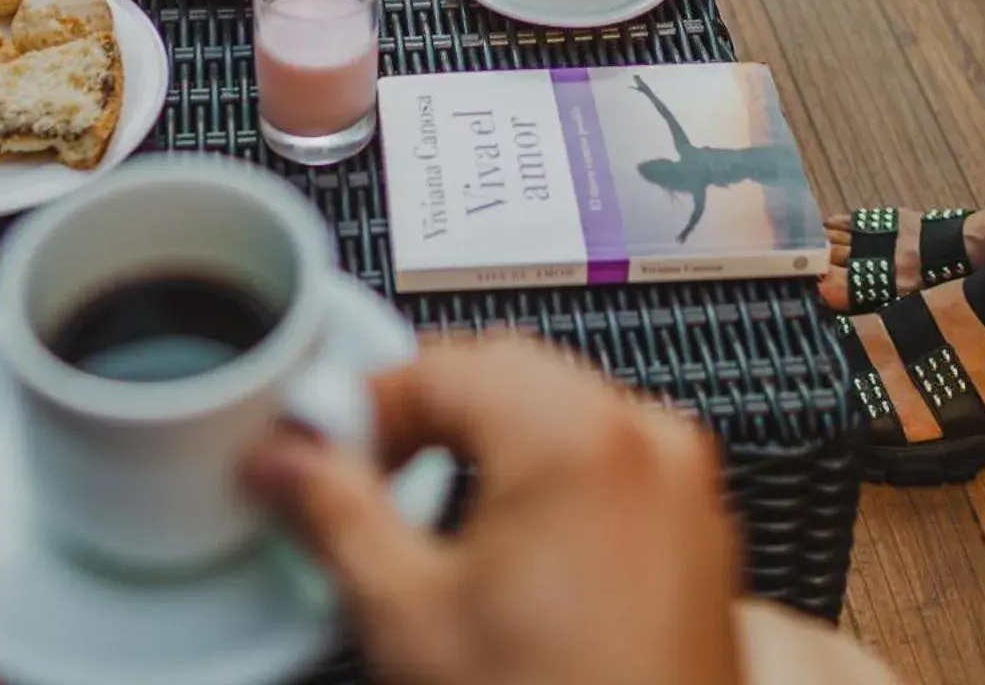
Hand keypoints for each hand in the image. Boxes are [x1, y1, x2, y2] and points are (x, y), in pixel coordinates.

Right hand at [245, 336, 741, 684]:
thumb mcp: (411, 619)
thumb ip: (336, 514)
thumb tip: (288, 460)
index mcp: (574, 435)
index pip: (437, 366)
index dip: (361, 408)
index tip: (319, 451)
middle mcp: (643, 437)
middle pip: (502, 369)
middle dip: (423, 413)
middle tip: (364, 477)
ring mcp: (680, 481)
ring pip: (557, 404)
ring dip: (484, 436)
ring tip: (431, 513)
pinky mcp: (696, 526)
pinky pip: (606, 453)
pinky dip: (547, 471)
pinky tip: (507, 541)